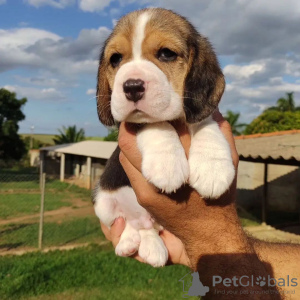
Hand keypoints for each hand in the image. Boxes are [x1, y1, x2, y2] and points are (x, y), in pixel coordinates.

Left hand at [101, 111, 238, 267]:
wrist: (209, 232)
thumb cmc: (220, 197)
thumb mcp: (229, 164)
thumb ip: (221, 135)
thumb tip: (211, 110)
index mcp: (180, 168)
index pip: (148, 134)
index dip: (142, 118)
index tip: (148, 108)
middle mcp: (156, 181)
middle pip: (130, 143)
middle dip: (133, 126)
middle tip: (140, 114)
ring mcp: (144, 192)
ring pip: (126, 156)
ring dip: (131, 140)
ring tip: (141, 129)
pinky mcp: (142, 198)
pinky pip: (129, 170)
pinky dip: (133, 155)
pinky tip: (144, 148)